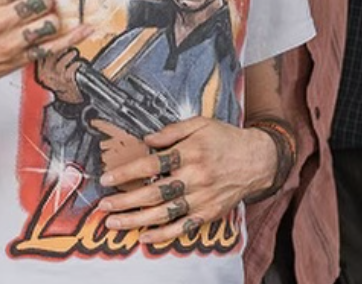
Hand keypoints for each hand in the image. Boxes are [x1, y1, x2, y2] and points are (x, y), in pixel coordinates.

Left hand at [96, 117, 275, 243]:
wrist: (257, 160)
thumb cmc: (225, 139)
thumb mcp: (200, 124)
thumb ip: (171, 131)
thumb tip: (146, 140)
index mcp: (190, 153)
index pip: (152, 164)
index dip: (127, 172)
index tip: (107, 178)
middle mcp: (195, 177)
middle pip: (154, 192)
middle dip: (125, 200)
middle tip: (104, 204)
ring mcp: (202, 198)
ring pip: (165, 213)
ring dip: (137, 220)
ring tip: (115, 222)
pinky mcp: (209, 213)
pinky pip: (183, 227)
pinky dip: (163, 235)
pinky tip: (145, 237)